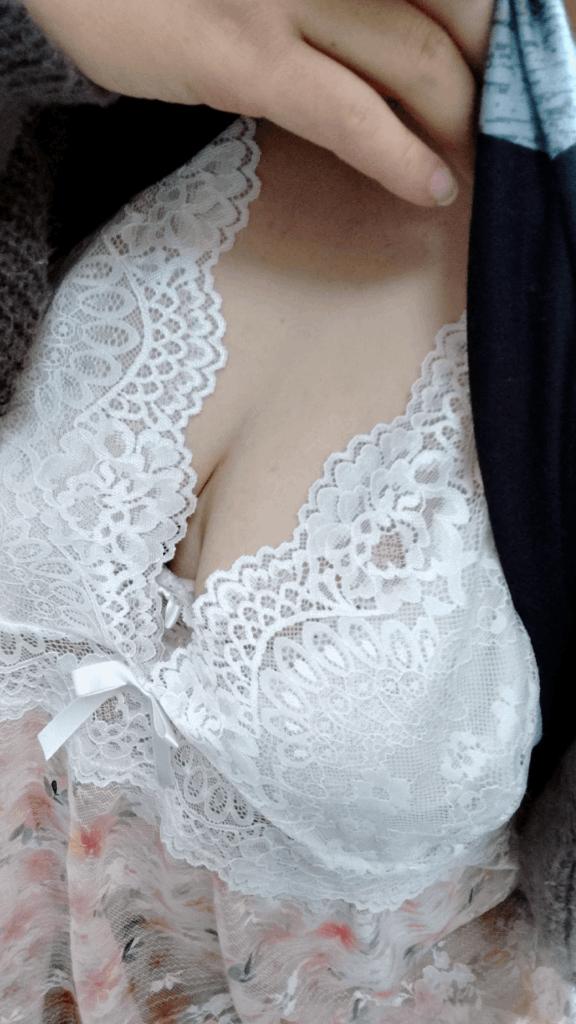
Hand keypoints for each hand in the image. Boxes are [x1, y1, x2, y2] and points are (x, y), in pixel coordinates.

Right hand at [24, 0, 493, 206]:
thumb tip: (394, 35)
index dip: (484, 32)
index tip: (488, 73)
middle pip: (454, 13)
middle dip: (481, 80)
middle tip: (485, 126)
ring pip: (417, 61)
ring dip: (458, 122)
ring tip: (464, 163)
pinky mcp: (246, 58)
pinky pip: (350, 116)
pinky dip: (403, 159)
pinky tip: (431, 188)